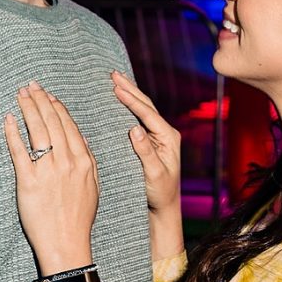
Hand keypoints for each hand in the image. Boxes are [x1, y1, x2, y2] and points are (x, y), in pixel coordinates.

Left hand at [3, 81, 97, 278]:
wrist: (66, 245)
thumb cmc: (78, 218)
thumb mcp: (93, 187)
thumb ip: (89, 161)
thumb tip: (81, 139)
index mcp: (83, 161)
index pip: (67, 124)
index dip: (56, 106)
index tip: (48, 94)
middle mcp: (66, 162)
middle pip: (51, 121)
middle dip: (40, 100)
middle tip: (30, 86)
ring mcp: (47, 170)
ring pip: (36, 130)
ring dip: (28, 108)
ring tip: (20, 95)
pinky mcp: (28, 181)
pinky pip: (19, 150)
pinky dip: (13, 132)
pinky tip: (8, 119)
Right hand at [111, 71, 181, 215]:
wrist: (163, 207)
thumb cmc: (160, 193)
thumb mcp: (154, 174)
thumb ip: (145, 152)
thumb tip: (135, 129)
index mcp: (169, 138)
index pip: (148, 114)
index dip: (132, 100)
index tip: (116, 88)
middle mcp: (165, 133)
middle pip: (146, 105)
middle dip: (130, 88)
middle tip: (113, 74)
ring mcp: (158, 135)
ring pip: (142, 108)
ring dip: (129, 92)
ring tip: (116, 78)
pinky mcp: (150, 139)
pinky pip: (138, 117)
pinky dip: (128, 104)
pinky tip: (120, 96)